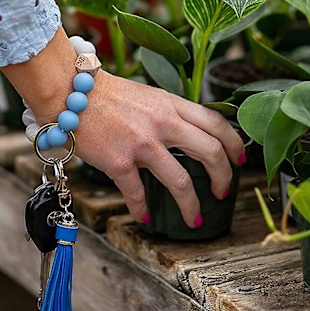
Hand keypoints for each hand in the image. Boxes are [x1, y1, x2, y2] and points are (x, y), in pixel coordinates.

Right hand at [0, 28, 244, 227]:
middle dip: (224, 177)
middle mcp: (162, 122)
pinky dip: (142, 209)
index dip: (234, 144)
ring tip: (193, 219)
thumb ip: (168, 112)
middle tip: (224, 192)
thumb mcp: (146, 96)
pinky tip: (144, 217)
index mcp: (170, 104)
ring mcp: (142, 143)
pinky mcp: (119, 161)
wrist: (69, 92)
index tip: (240, 160)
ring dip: (191, 205)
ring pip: (181, 181)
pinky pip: (137, 193)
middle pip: (210, 152)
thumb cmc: (104, 94)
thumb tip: (186, 135)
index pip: (216, 123)